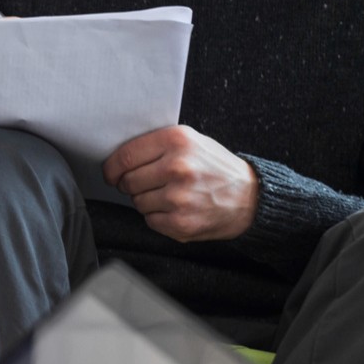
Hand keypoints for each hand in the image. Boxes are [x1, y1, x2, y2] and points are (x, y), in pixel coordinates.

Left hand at [103, 125, 257, 243]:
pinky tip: (177, 209)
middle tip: (147, 184)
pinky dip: (158, 217)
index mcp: (176, 141)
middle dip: (131, 184)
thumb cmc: (215, 168)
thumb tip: (118, 156)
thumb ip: (157, 144)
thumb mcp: (191, 142)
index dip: (112, 168)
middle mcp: (177, 167)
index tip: (111, 173)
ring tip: (169, 195)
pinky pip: (150, 220)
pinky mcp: (181, 223)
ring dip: (146, 201)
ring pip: (137, 202)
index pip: (125, 156)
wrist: (251, 198)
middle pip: (128, 181)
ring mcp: (179, 197)